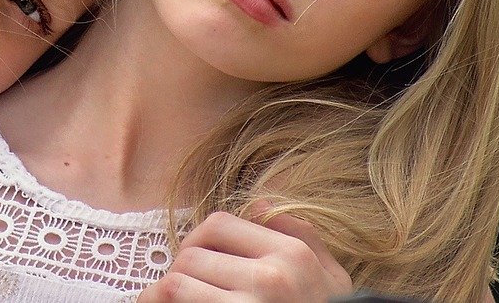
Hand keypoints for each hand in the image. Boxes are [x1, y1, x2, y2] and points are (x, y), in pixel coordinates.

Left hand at [137, 201, 352, 301]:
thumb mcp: (329, 279)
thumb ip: (302, 236)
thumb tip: (258, 204)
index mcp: (293, 255)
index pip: (218, 224)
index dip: (198, 239)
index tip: (196, 258)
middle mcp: (272, 277)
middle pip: (192, 254)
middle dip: (181, 269)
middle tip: (183, 284)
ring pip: (177, 282)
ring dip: (168, 292)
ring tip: (173, 300)